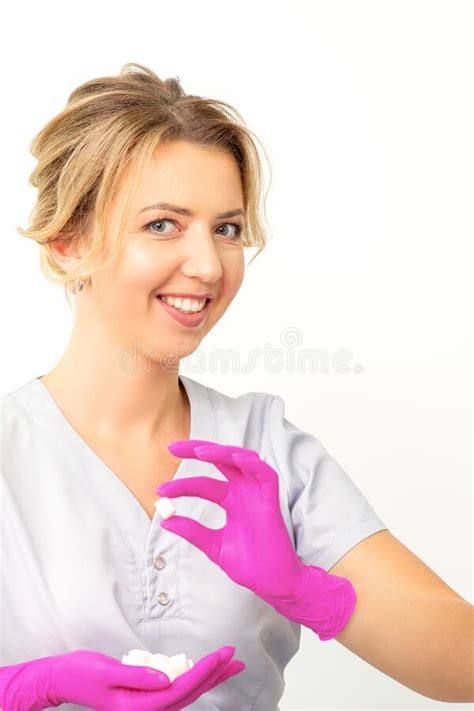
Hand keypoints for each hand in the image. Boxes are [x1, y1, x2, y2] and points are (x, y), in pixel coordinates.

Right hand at [0, 645, 244, 710]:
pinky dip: (193, 679)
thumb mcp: (107, 671)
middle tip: (236, 657)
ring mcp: (145, 706)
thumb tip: (166, 678)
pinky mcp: (144, 698)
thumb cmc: (83, 672)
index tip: (222, 654)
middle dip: (214, 675)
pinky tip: (204, 670)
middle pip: (188, 693)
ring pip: (185, 693)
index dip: (204, 672)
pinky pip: (175, 691)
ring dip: (208, 678)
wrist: (64, 679)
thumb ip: (138, 676)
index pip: (179, 689)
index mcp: (137, 707)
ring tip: (229, 664)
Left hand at [158, 439, 356, 641]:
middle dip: (197, 450)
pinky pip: (265, 474)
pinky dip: (252, 463)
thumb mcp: (213, 545)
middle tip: (173, 448)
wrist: (272, 583)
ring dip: (222, 452)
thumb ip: (192, 531)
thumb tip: (165, 521)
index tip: (160, 492)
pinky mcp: (272, 500)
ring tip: (199, 451)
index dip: (181, 486)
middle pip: (221, 461)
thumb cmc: (250, 564)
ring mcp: (257, 494)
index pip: (203, 484)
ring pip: (242, 461)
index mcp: (232, 500)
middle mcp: (244, 492)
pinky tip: (235, 458)